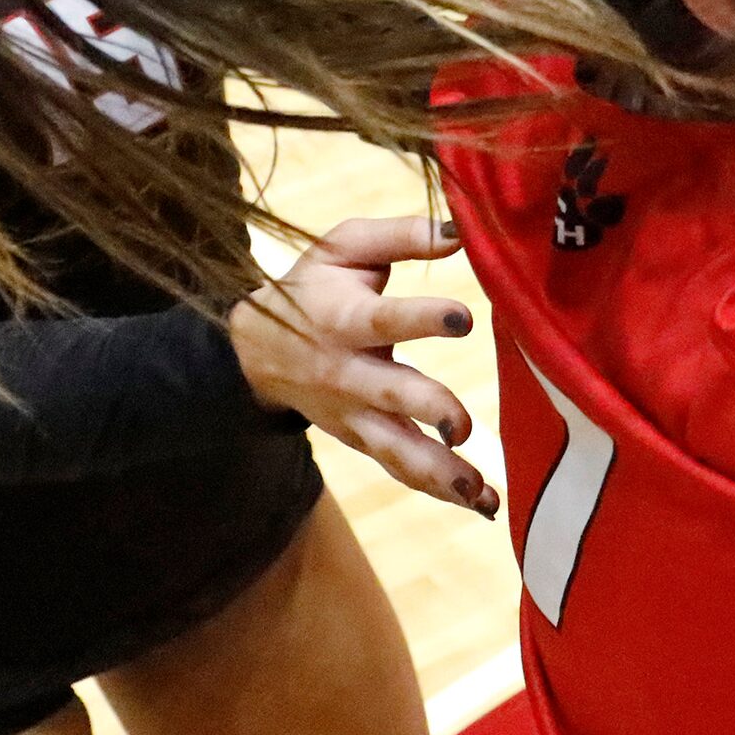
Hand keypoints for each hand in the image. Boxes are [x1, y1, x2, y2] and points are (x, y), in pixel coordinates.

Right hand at [230, 215, 500, 512]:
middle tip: (461, 426)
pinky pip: (399, 469)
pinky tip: (479, 503)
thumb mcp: (343, 247)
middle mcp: (348, 372)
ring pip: (394, 449)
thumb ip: (400, 236)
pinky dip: (437, 490)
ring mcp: (353, 414)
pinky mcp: (362, 440)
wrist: (254, 350)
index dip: (421, 318)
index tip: (463, 319)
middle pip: (389, 395)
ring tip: (477, 491)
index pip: (384, 318)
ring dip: (436, 472)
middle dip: (427, 410)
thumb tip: (460, 231)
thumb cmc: (314, 286)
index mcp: (344, 317)